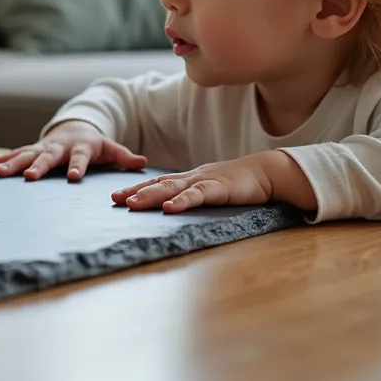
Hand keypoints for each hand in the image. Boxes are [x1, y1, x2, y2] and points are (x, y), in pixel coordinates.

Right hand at [0, 120, 146, 181]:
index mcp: (81, 147)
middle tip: (30, 177)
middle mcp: (60, 147)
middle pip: (48, 157)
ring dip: (14, 164)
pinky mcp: (33, 149)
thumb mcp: (111, 148)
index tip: (73, 178)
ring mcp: (44, 147)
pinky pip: (18, 153)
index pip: (80, 159)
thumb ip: (125, 156)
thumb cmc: (94, 143)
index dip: (77, 167)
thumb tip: (143, 163)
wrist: (75, 127)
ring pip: (27, 155)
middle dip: (38, 166)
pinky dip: (6, 159)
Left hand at [110, 154, 271, 212]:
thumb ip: (193, 196)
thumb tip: (174, 209)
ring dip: (151, 196)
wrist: (266, 172)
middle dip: (135, 191)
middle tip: (114, 199)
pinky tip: (170, 208)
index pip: (157, 183)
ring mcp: (204, 181)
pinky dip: (183, 201)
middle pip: (158, 184)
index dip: (136, 188)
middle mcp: (191, 177)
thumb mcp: (210, 190)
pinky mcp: (219, 189)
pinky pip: (198, 195)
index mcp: (188, 179)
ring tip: (132, 203)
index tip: (115, 196)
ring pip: (173, 188)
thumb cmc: (238, 183)